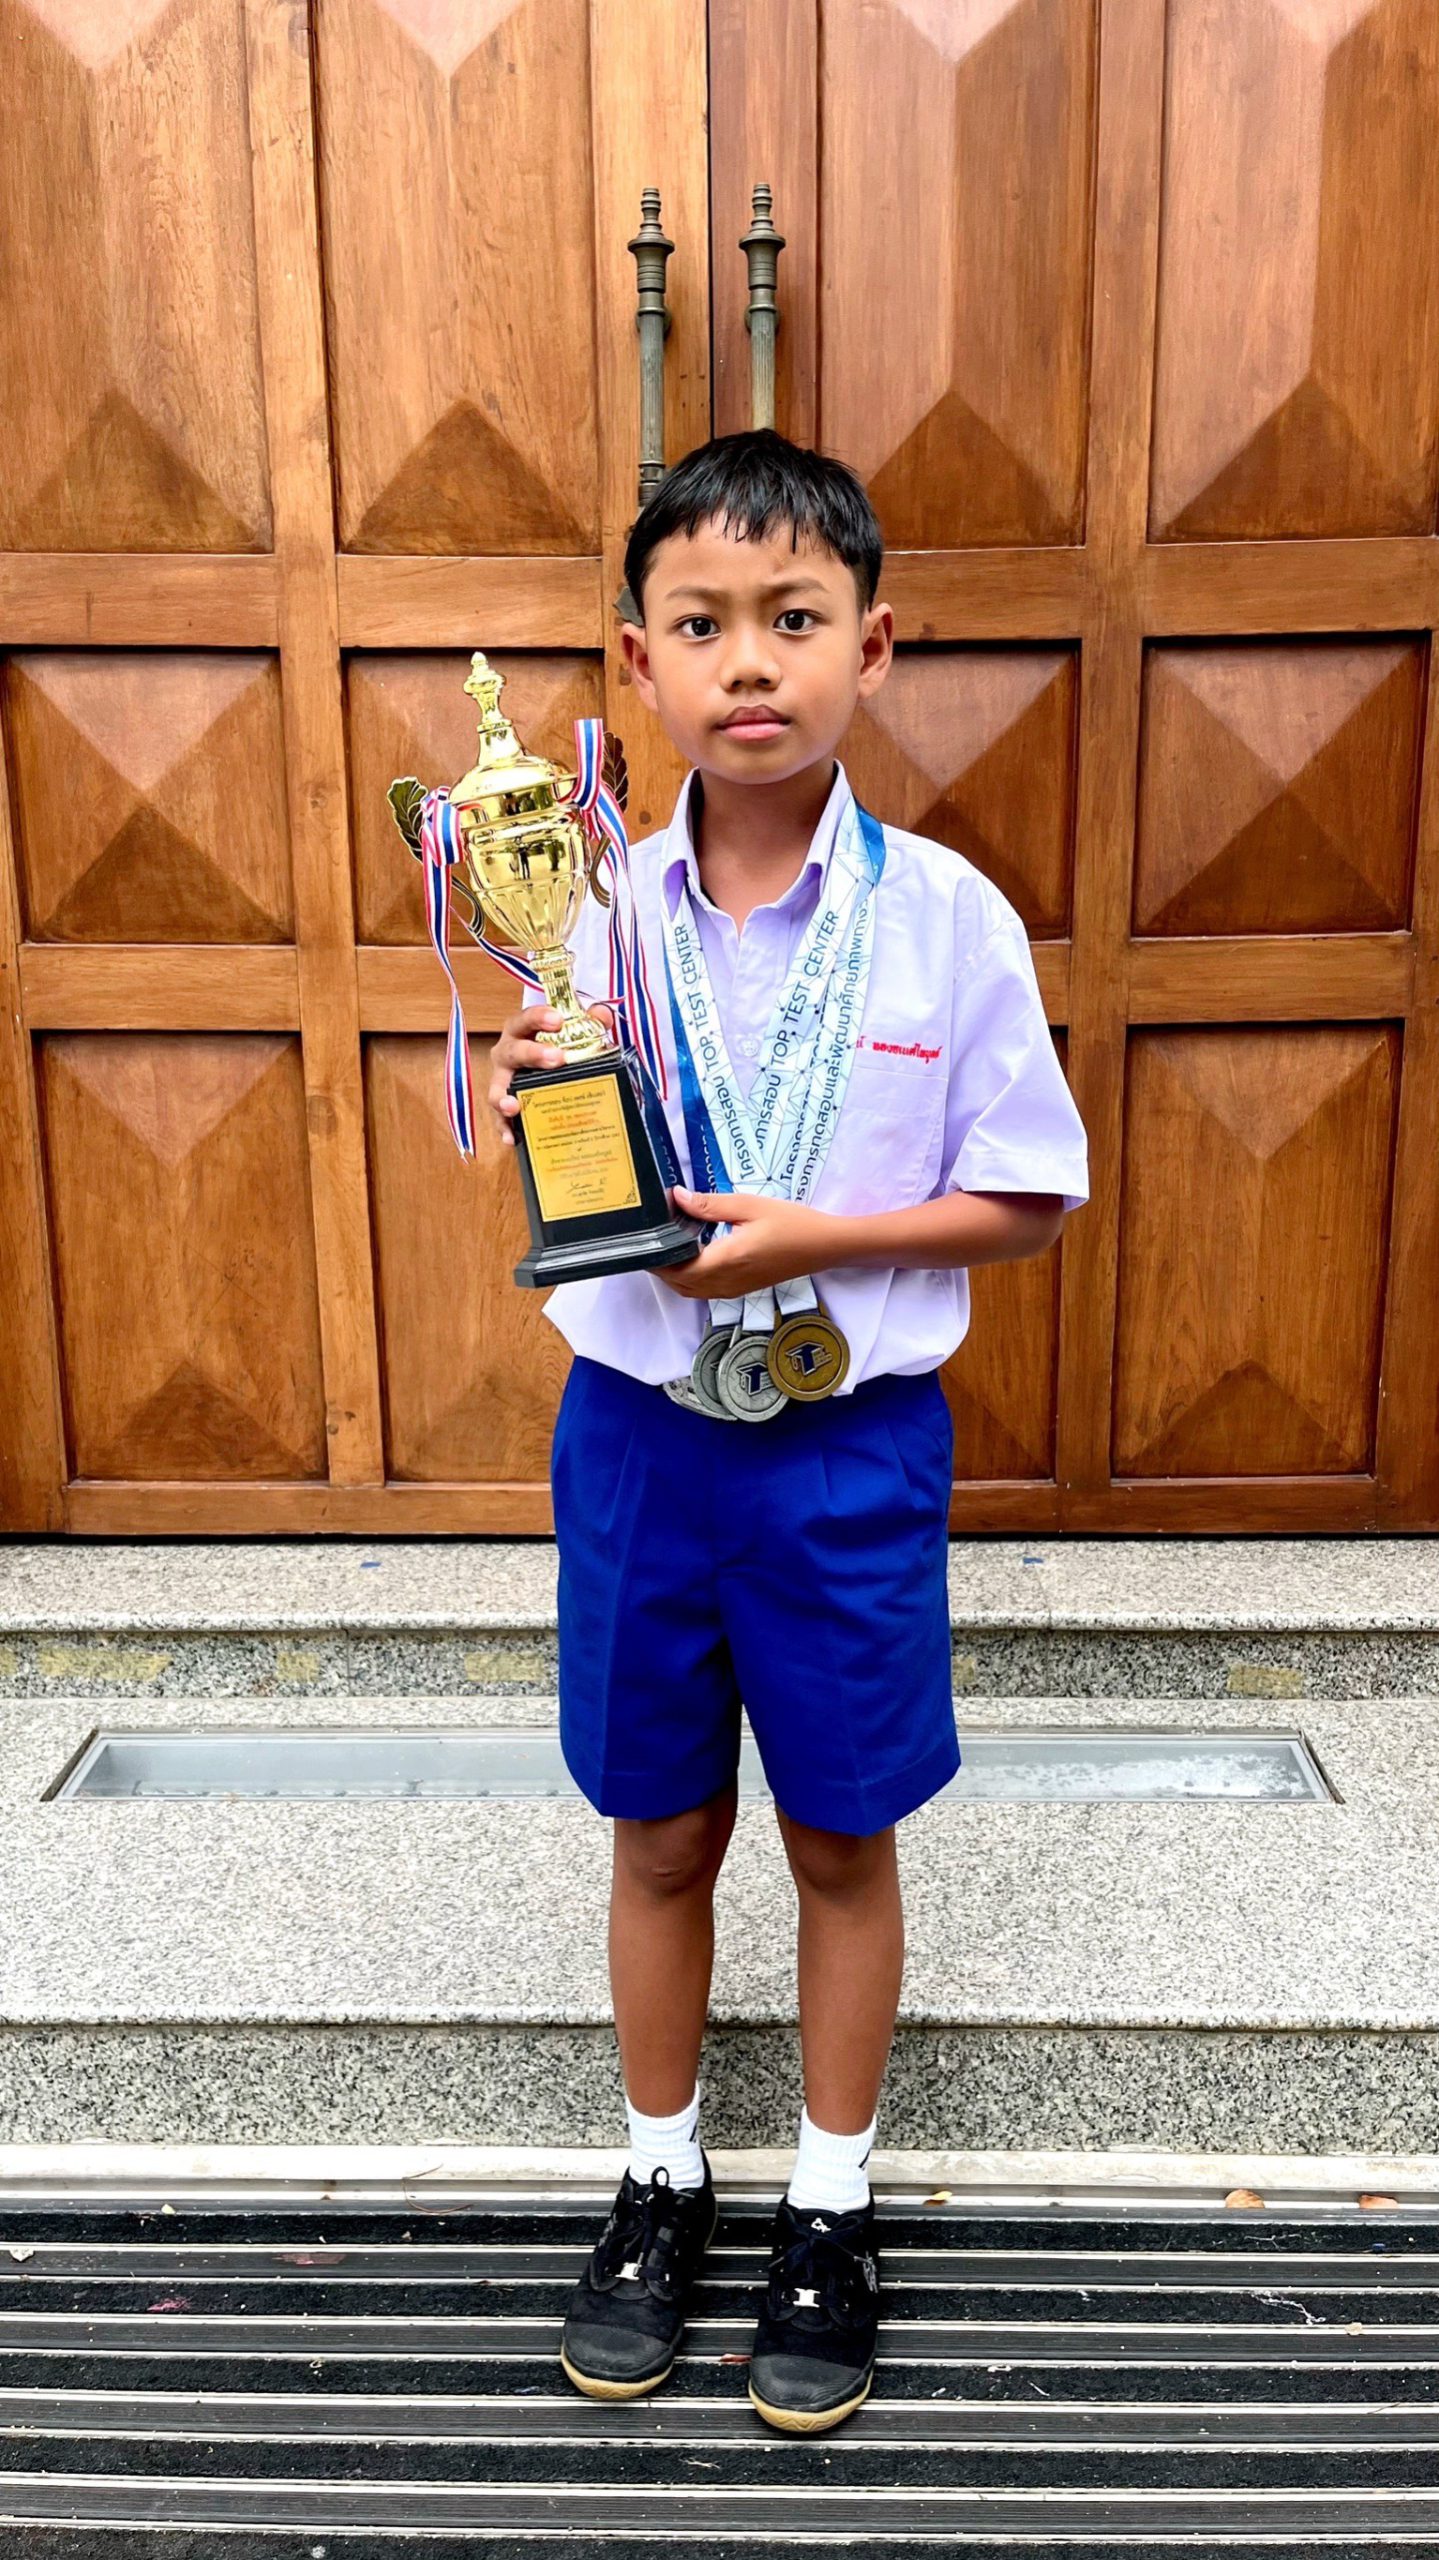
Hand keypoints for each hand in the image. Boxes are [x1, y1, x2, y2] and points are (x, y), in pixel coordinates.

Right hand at [488, 1002, 614, 1143]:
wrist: (542, 1066)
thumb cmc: (554, 1046)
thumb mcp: (573, 1031)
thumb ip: (590, 1021)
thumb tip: (602, 1015)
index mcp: (521, 1031)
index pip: (525, 1019)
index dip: (539, 1017)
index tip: (557, 1020)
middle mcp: (507, 1054)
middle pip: (513, 1051)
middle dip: (533, 1054)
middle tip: (556, 1058)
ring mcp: (502, 1081)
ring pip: (497, 1088)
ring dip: (504, 1097)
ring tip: (514, 1106)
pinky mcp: (503, 1105)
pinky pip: (499, 1119)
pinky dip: (504, 1128)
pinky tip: (513, 1138)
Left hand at [660, 1188, 838, 1296]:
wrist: (824, 1247)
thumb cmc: (791, 1223)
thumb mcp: (749, 1206)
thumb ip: (710, 1204)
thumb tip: (676, 1197)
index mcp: (726, 1261)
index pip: (676, 1269)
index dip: (656, 1257)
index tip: (644, 1238)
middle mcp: (726, 1282)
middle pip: (678, 1284)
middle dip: (660, 1266)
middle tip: (650, 1239)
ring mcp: (733, 1290)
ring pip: (690, 1291)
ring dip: (673, 1275)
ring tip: (666, 1247)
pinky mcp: (740, 1289)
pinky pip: (704, 1291)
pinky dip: (689, 1279)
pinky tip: (690, 1257)